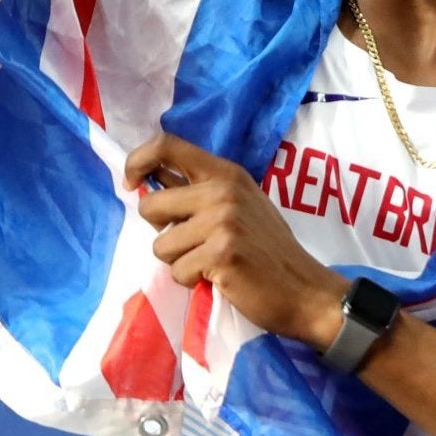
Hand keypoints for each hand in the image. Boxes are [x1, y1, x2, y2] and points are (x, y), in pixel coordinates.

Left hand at [126, 133, 347, 349]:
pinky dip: (192, 282)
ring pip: (160, 245)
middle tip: (192, 244)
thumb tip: (147, 183)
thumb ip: (201, 192)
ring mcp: (222, 221)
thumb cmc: (267, 250)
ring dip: (180, 262)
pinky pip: (177, 271)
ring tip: (211, 264)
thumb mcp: (240, 205)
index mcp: (226, 173)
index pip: (166, 145)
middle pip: (151, 204)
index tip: (132, 185)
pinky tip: (219, 279)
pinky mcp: (220, 254)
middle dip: (161, 231)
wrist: (304, 290)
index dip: (137, 161)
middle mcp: (222, 190)